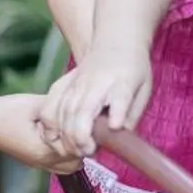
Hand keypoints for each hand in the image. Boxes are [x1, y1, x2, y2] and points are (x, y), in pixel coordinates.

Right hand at [0, 91, 81, 172]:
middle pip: (76, 162)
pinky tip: (56, 136)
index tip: (87, 122)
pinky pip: (55, 164)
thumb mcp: (37, 104)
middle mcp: (43, 162)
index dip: (85, 136)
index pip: (79, 151)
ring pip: (66, 166)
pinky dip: (61, 154)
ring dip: (71, 151)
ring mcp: (36, 164)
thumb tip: (79, 108)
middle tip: (79, 127)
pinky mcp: (31, 160)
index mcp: (46, 150)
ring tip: (68, 132)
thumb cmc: (7, 111)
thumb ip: (59, 108)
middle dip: (80, 146)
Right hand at [38, 47, 152, 158]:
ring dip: (67, 136)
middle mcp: (96, 83)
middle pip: (82, 112)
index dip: (117, 112)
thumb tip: (118, 141)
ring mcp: (76, 84)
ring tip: (77, 150)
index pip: (120, 97)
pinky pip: (49, 107)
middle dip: (82, 137)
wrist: (116, 41)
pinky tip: (54, 138)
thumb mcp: (143, 91)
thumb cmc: (133, 70)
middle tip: (90, 151)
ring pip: (63, 114)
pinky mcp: (64, 85)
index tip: (114, 125)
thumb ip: (131, 116)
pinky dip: (49, 125)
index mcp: (122, 83)